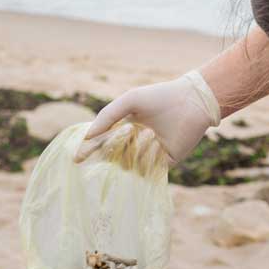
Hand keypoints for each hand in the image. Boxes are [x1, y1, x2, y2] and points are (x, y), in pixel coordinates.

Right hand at [76, 70, 220, 163]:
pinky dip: (149, 157)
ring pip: (128, 165)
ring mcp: (149, 156)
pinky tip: (158, 143)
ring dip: (135, 150)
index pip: (100, 145)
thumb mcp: (129, 102)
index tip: (76, 158)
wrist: (191, 102)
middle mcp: (134, 145)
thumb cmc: (159, 97)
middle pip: (111, 157)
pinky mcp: (165, 164)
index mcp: (123, 131)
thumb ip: (107, 117)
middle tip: (130, 130)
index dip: (88, 152)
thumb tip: (86, 137)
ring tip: (151, 133)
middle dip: (115, 147)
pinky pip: (147, 170)